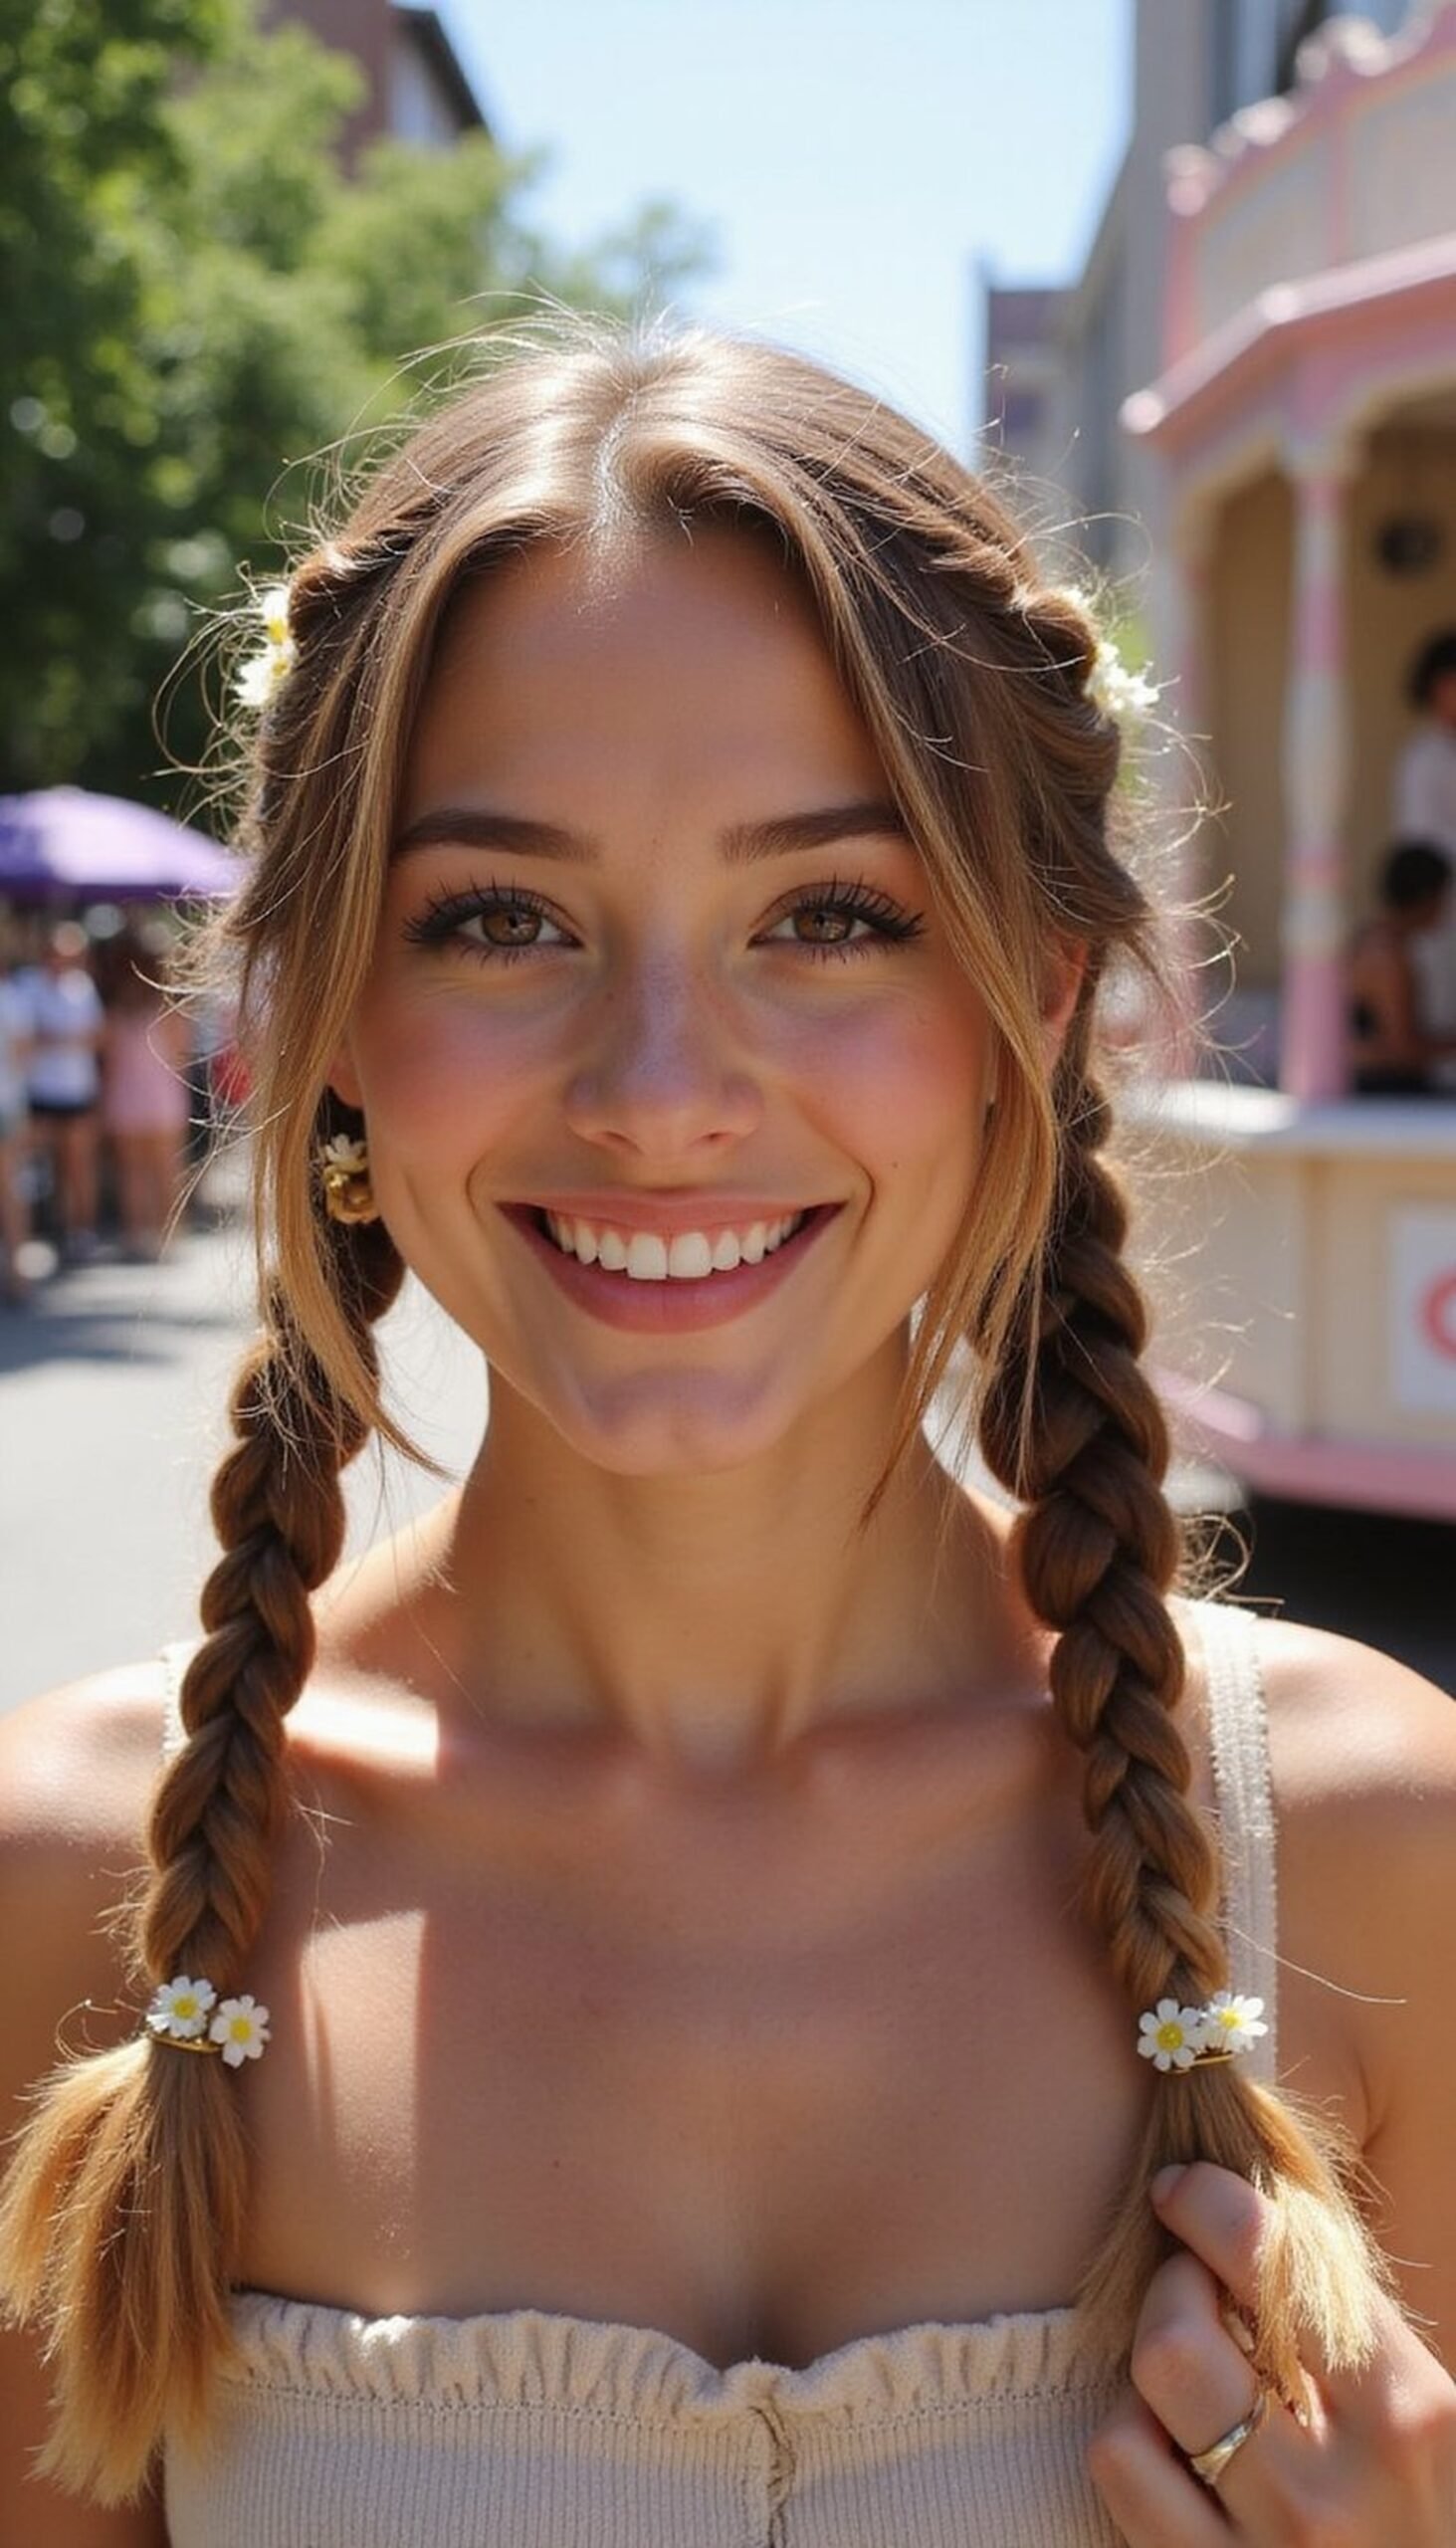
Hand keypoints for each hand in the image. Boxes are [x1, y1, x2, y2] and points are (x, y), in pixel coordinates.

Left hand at [1087, 2161, 1455, 2541]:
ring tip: (1190, 2376)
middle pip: (1177, 2341)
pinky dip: (1134, 2443)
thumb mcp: (1419, 2411)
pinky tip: (1176, 2444)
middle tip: (1195, 2287)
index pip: (1276, 2268)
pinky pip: (1123, 2481)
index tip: (1183, 2188)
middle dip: (1173, 2288)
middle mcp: (1332, 2491)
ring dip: (1148, 2376)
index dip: (1210, 2205)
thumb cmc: (1423, 2504)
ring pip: (1134, 2415)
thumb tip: (1234, 2220)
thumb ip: (1342, 2327)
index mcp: (1405, 2415)